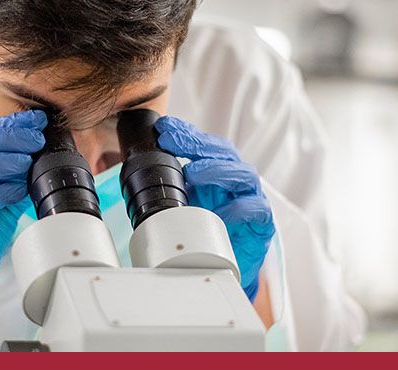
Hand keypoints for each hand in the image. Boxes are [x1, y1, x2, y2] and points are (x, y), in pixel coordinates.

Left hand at [155, 116, 274, 300]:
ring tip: (193, 173)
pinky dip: (240, 208)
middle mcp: (234, 181)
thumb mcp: (183, 206)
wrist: (225, 268)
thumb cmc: (206, 232)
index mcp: (215, 172)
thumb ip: (169, 189)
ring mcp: (251, 199)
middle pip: (224, 153)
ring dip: (217, 170)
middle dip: (198, 144)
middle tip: (172, 141)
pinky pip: (256, 210)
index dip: (186, 134)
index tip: (164, 129)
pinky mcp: (262, 224)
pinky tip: (223, 211)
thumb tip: (136, 174)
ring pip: (242, 174)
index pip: (204, 145)